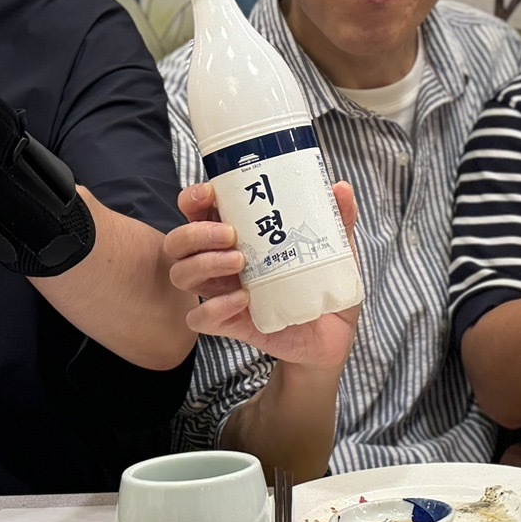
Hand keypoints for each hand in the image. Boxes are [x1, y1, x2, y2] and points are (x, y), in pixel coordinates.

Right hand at [167, 179, 362, 367]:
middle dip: (196, 233)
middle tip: (230, 234)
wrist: (334, 333)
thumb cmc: (324, 283)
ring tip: (240, 261)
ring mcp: (222, 293)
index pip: (197, 211)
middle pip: (178, 243)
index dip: (193, 198)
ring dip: (204, 263)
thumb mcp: (337, 247)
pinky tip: (243, 299)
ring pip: (182, 275)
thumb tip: (342, 188)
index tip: (211, 193)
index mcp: (238, 235)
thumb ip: (338, 217)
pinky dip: (215, 306)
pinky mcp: (230, 324)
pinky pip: (200, 318)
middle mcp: (221, 262)